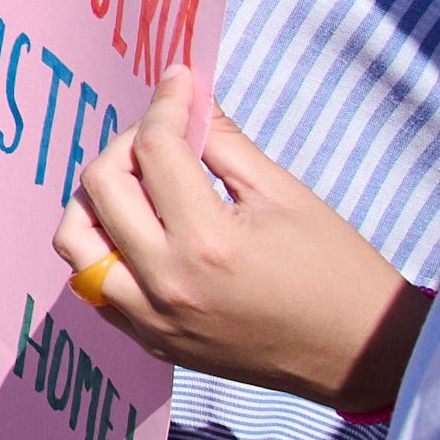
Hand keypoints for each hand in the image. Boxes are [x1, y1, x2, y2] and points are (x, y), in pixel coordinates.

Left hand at [54, 72, 427, 412]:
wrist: (362, 356)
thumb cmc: (338, 274)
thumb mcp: (286, 196)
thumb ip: (226, 143)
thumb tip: (189, 99)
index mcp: (207, 242)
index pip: (155, 150)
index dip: (166, 104)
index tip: (178, 82)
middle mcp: (167, 283)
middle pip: (101, 186)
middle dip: (127, 144)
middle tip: (164, 135)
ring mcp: (152, 320)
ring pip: (77, 241)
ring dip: (97, 200)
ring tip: (140, 184)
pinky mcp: (153, 342)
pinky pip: (95, 287)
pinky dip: (103, 249)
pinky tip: (139, 229)